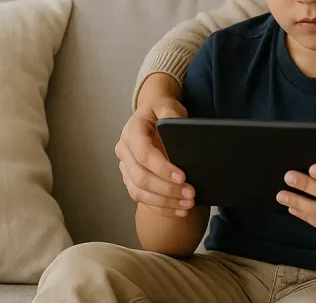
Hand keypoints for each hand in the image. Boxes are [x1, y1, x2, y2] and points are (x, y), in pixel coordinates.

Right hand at [115, 84, 194, 217]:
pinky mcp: (131, 180)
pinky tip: (179, 211)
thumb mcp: (167, 105)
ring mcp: (125, 167)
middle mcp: (124, 151)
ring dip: (165, 202)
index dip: (162, 168)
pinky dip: (161, 208)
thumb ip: (170, 112)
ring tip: (188, 204)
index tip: (182, 176)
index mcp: (131, 132)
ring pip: (140, 192)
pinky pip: (142, 199)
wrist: (152, 115)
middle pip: (141, 177)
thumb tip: (174, 123)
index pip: (143, 154)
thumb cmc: (162, 110)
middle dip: (167, 189)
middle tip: (191, 193)